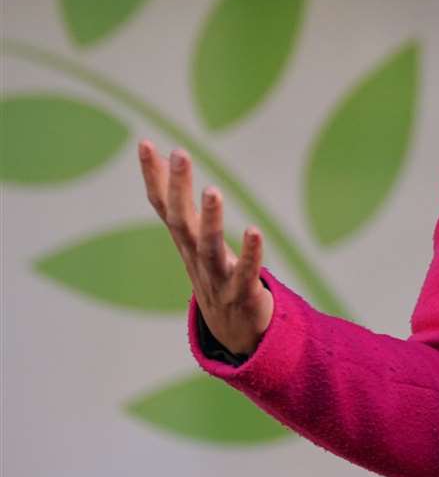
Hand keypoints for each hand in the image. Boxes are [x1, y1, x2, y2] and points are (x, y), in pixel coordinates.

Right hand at [139, 141, 273, 355]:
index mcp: (186, 244)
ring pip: (208, 247)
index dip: (153, 177)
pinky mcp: (241, 295)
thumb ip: (189, 211)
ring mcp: (216, 278)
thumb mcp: (199, 243)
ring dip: (210, 219)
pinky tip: (254, 231)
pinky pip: (245, 273)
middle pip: (181, 221)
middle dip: (178, 188)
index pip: (164, 206)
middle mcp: (196, 258)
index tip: (146, 143)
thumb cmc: (217, 277)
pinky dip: (249, 254)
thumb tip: (175, 170)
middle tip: (179, 153)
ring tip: (213, 190)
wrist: (235, 333)